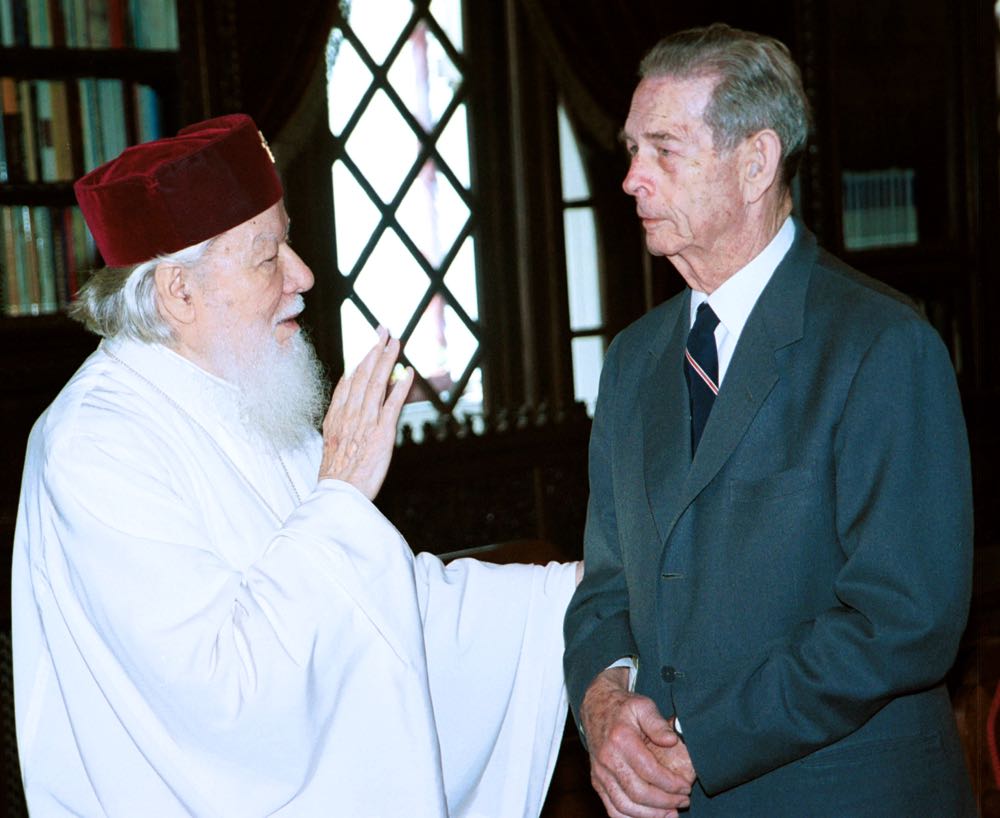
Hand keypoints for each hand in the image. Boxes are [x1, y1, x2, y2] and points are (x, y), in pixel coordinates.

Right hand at [318, 328, 413, 498]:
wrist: (338, 493)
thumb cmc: (337, 474)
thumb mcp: (331, 442)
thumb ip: (340, 419)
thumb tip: (347, 399)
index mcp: (338, 416)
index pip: (350, 380)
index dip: (361, 360)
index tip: (370, 346)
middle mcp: (351, 414)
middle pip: (364, 375)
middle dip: (375, 350)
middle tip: (385, 331)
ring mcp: (367, 422)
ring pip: (377, 383)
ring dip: (387, 360)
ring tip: (396, 342)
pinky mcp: (382, 432)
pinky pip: (392, 404)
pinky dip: (401, 387)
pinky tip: (408, 373)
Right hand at [581, 667, 694, 817]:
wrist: (596, 706)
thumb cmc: (623, 707)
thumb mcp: (643, 705)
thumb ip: (658, 723)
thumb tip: (672, 741)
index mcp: (620, 739)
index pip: (649, 771)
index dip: (671, 783)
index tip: (686, 787)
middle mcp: (607, 758)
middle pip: (638, 793)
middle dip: (665, 802)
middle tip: (683, 801)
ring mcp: (600, 772)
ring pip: (624, 806)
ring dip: (650, 815)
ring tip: (670, 813)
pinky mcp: (596, 781)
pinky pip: (612, 809)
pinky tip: (649, 816)